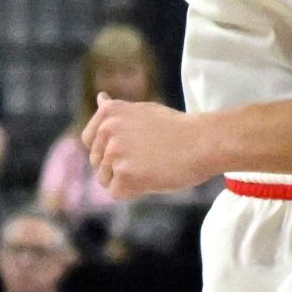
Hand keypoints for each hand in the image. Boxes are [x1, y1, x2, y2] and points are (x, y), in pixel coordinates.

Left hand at [82, 94, 214, 197]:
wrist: (202, 142)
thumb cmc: (178, 128)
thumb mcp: (144, 110)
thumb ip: (118, 111)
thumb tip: (100, 98)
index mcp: (109, 113)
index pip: (89, 141)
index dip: (109, 150)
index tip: (131, 148)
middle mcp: (107, 130)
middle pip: (97, 163)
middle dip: (118, 166)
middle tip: (147, 158)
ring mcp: (115, 153)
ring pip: (106, 180)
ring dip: (126, 180)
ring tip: (151, 167)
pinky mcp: (124, 175)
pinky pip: (117, 193)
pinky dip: (134, 191)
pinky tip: (152, 178)